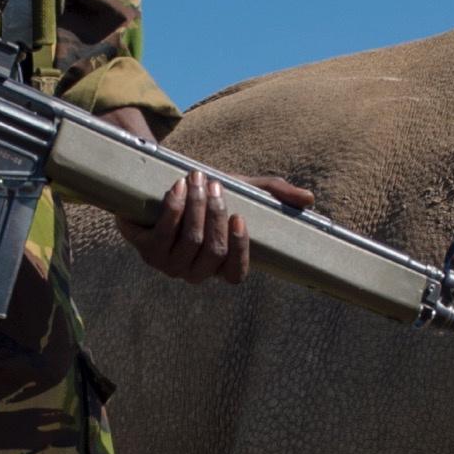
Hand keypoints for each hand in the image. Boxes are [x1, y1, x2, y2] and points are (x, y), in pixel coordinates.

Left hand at [113, 117, 311, 285]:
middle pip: (213, 250)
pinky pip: (163, 233)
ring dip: (196, 206)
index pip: (236, 275)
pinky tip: (179, 187)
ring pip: (191, 239)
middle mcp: (194, 272)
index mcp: (220, 265)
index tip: (240, 217)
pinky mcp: (145, 251)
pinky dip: (174, 207)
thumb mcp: (243, 190)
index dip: (240, 250)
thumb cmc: (208, 192)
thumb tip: (309, 199)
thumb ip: (274, 194)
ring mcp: (168, 265)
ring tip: (198, 178)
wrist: (160, 183)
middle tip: (215, 184)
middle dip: (216, 213)